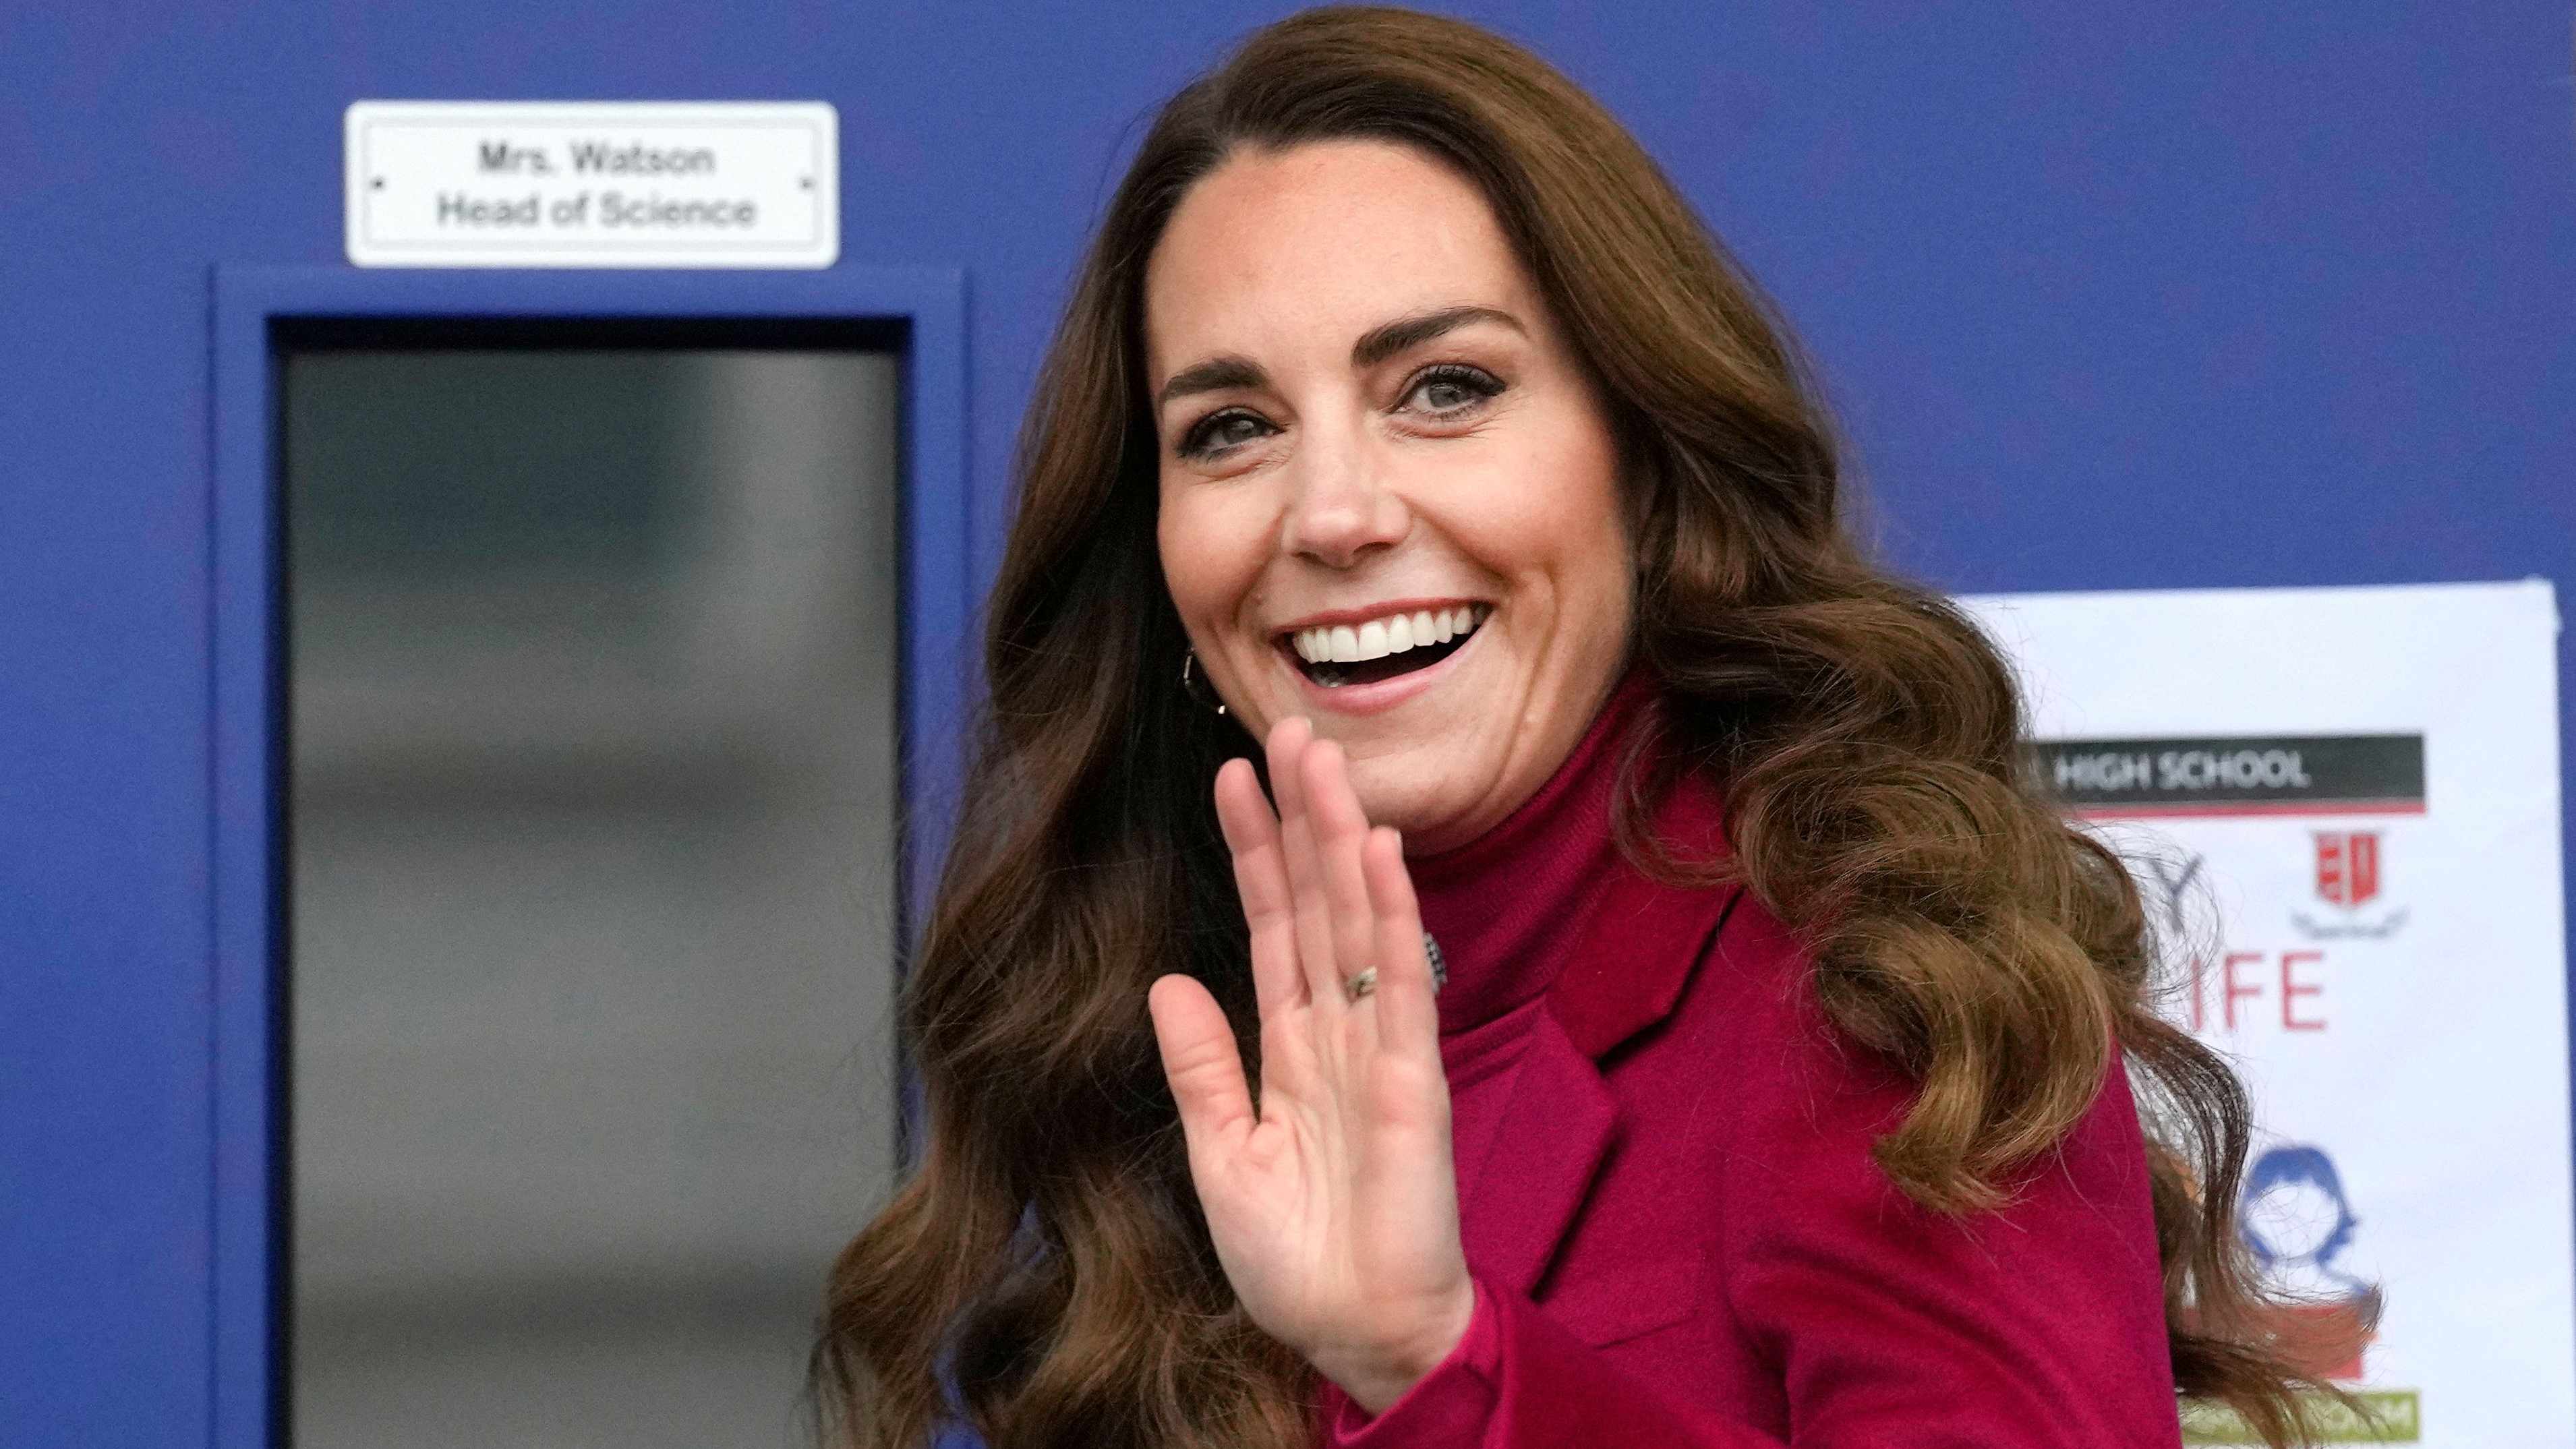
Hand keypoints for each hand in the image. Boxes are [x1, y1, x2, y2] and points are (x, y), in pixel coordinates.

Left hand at [1147, 716, 1474, 1413]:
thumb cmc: (1298, 1261)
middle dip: (1300, 816)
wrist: (1357, 1334)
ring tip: (1322, 757)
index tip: (1233, 777)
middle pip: (1317, 902)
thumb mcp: (1222, 1157)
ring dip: (1341, 838)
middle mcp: (1339, 1032)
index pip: (1272, 928)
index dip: (1255, 853)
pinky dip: (1390, 916)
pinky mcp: (1411, 1079)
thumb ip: (1202, 1067)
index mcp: (1292, 1049)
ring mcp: (1379, 1048)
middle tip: (1286, 728)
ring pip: (1358, 920)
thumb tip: (1167, 982)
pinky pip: (1400, 983)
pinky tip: (1378, 853)